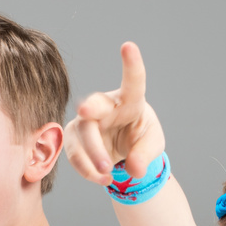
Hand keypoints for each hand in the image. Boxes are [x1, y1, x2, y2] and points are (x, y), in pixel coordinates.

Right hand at [64, 41, 164, 185]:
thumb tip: (135, 170)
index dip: (131, 64)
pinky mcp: (74, 138)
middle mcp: (105, 106)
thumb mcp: (151, 145)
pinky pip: (75, 154)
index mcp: (130, 101)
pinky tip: (101, 179)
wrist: (122, 150)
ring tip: (107, 175)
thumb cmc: (139, 138)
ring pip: (82, 134)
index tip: (128, 46)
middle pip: (95, 105)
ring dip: (93, 156)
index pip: (133, 82)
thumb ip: (146, 155)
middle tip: (85, 110)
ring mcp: (86, 121)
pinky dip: (87, 170)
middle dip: (89, 106)